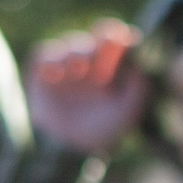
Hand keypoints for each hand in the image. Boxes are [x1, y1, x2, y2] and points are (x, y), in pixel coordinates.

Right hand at [26, 19, 148, 155]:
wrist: (70, 148)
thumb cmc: (102, 130)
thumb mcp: (127, 113)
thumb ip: (137, 91)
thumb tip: (140, 67)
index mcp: (110, 70)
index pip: (114, 43)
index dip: (116, 35)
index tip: (122, 37)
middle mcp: (88, 65)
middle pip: (92, 40)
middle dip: (97, 44)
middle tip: (100, 51)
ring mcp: (65, 68)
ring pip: (69, 44)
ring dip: (76, 52)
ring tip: (79, 67)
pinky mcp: (42, 73)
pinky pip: (43, 54)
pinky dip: (51, 58)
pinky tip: (59, 72)